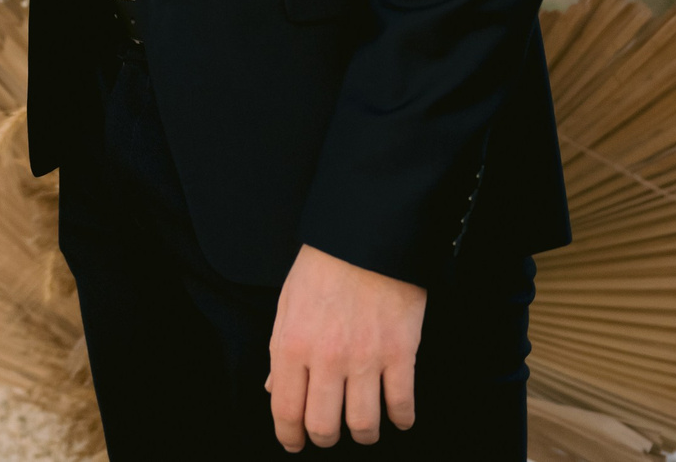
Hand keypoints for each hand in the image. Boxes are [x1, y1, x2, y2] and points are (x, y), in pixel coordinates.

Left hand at [266, 244, 424, 450]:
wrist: (366, 234)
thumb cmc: (322, 267)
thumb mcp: (287, 304)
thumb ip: (279, 351)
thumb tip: (273, 389)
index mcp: (291, 345)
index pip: (285, 410)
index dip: (289, 435)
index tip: (294, 442)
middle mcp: (326, 358)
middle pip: (324, 427)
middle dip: (325, 438)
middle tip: (329, 433)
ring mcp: (366, 358)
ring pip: (364, 425)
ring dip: (363, 434)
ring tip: (364, 426)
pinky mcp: (401, 352)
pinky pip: (401, 404)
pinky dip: (401, 418)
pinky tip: (398, 416)